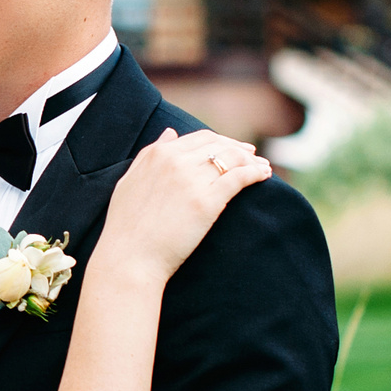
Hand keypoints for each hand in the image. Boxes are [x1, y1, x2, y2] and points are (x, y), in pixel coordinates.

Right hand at [102, 128, 270, 283]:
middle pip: (219, 145)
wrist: (129, 258)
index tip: (233, 148)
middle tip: (253, 157)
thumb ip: (149, 154)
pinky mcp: (207, 202)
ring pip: (232, 158)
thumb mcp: (130, 181)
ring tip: (263, 168)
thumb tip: (171, 132)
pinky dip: (255, 173)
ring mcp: (192, 180)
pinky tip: (263, 177)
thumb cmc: (126, 226)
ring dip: (252, 160)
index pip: (199, 138)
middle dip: (239, 148)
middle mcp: (176, 161)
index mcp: (158, 154)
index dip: (221, 141)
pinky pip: (239, 178)